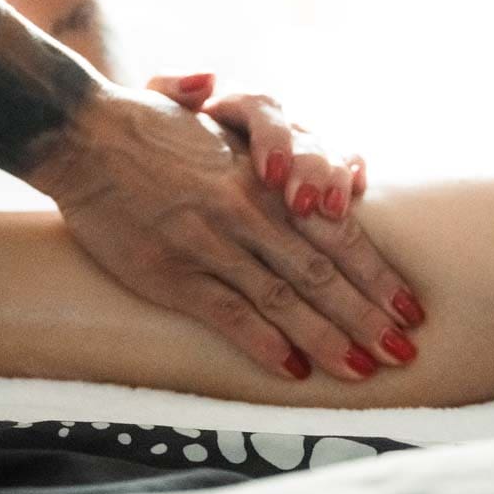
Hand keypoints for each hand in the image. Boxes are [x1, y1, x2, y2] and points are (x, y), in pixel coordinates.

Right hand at [31, 83, 423, 382]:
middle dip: (368, 315)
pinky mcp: (170, 274)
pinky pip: (228, 315)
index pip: (339, 234)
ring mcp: (210, 244)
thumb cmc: (157, 128)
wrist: (83, 135)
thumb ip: (273, 139)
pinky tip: (295, 370)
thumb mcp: (224, 123)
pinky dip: (265, 345)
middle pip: (322, 272)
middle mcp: (249, 212)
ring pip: (284, 299)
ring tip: (363, 369)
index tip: (411, 308)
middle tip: (403, 352)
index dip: (378, 274)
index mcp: (268, 180)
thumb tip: (340, 157)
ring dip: (328, 338)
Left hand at [146, 73, 366, 219]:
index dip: (272, 138)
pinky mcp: (318, 171)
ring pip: (327, 151)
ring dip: (333, 180)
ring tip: (332, 211)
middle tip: (303, 203)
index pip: (261, 108)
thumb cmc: (152, 142)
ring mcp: (299, 145)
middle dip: (308, 168)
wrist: (157, 162)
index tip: (270, 174)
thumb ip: (171, 88)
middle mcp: (274, 122)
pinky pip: (346, 165)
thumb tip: (206, 79)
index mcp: (235, 105)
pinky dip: (352, 178)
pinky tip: (354, 199)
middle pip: (302, 133)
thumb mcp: (150, 111)